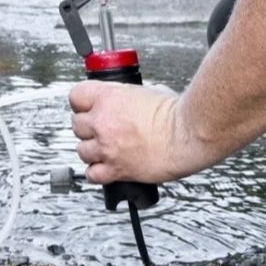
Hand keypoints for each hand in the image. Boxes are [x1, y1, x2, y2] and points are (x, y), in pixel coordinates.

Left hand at [68, 81, 210, 183]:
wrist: (189, 134)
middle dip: (88, 127)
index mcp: (109, 98)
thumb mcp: (149, 91)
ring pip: (81, 151)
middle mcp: (103, 122)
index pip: (76, 96)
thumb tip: (129, 101)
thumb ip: (130, 97)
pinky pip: (92, 174)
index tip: (88, 106)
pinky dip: (97, 172)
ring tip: (106, 148)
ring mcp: (107, 148)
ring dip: (92, 149)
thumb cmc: (178, 112)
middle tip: (101, 129)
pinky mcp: (117, 169)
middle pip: (77, 125)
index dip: (82, 102)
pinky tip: (106, 167)